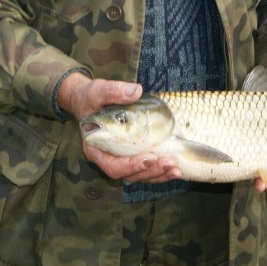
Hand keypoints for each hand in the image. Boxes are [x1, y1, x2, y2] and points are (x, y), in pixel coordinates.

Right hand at [60, 72, 182, 183]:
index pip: (112, 166)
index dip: (131, 166)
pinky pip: (145, 168)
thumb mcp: (98, 91)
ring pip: (139, 175)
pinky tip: (174, 167)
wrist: (91, 100)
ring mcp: (121, 158)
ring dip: (158, 174)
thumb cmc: (91, 98)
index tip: (149, 158)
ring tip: (175, 169)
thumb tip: (135, 91)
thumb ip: (113, 91)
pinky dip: (159, 170)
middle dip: (150, 171)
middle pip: (129, 174)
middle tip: (169, 163)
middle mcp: (108, 158)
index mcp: (95, 149)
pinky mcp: (132, 154)